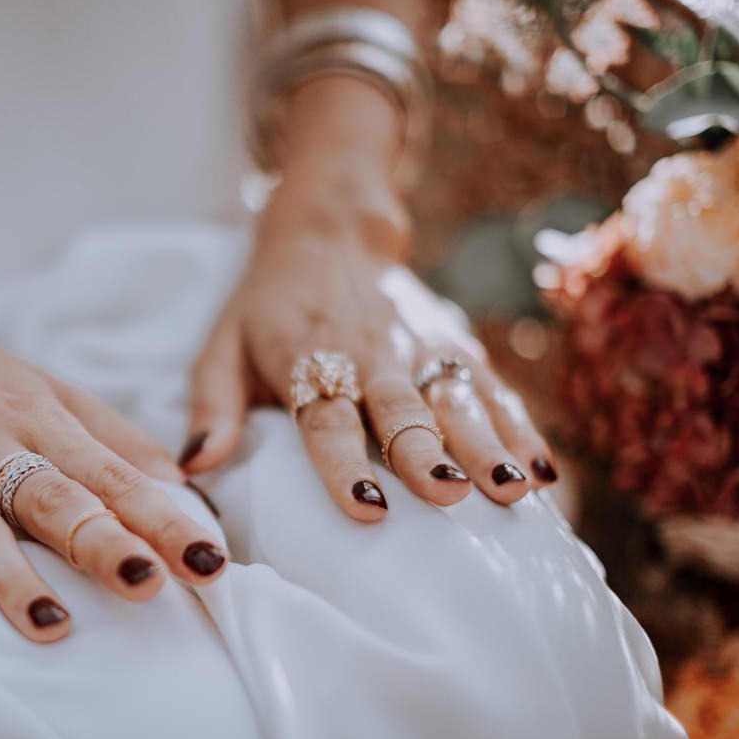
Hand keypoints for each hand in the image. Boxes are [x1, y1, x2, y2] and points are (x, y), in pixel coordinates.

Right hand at [0, 286, 229, 658]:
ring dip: (7, 576)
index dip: (161, 520)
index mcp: (37, 423)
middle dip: (100, 541)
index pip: (111, 477)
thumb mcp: (43, 390)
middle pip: (49, 498)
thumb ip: (111, 439)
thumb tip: (182, 484)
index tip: (210, 562)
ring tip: (50, 628)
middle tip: (146, 584)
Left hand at [180, 176, 556, 520]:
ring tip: (515, 488)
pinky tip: (543, 471)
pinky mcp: (452, 345)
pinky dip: (520, 427)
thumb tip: (195, 467)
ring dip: (487, 444)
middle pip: (402, 410)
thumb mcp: (222, 346)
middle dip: (428, 453)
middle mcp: (370, 354)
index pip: (326, 417)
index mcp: (307, 358)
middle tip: (450, 494)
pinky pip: (490, 389)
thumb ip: (212, 407)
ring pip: (457, 400)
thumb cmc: (267, 307)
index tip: (367, 507)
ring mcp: (419, 348)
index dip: (345, 463)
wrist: (329, 231)